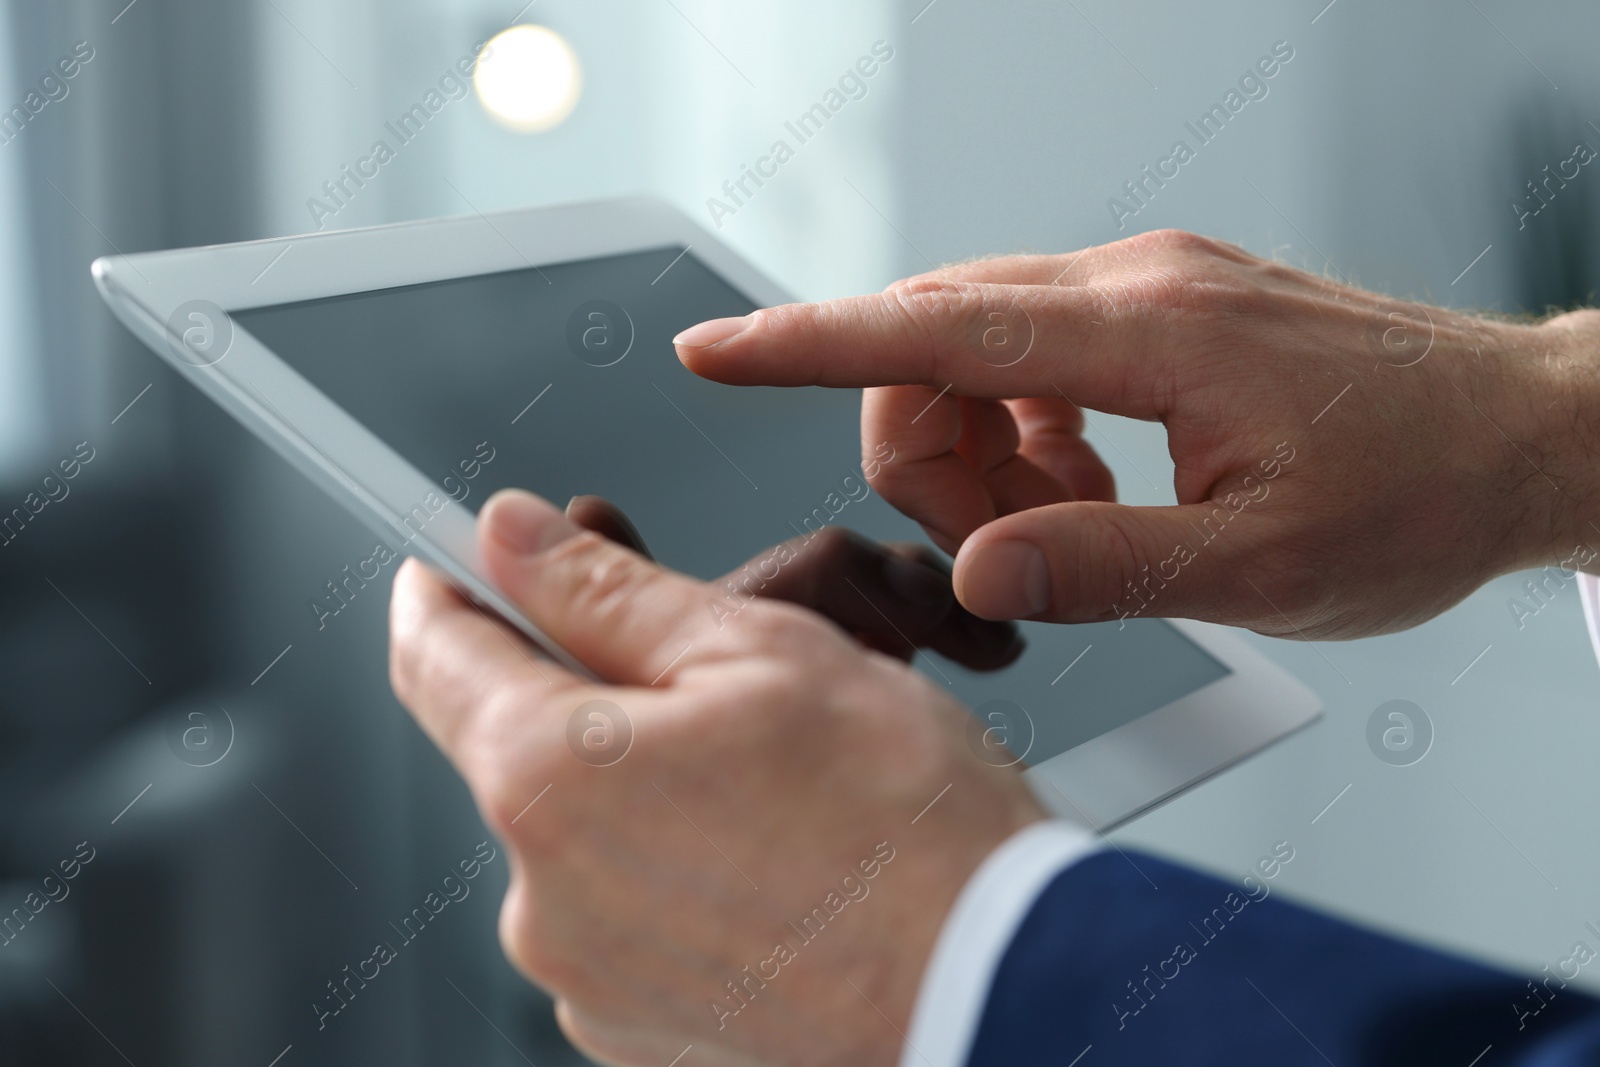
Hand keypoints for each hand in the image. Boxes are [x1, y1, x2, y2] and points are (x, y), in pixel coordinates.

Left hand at [389, 489, 1045, 1065]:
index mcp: (550, 779)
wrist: (1000, 992)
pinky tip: (771, 860)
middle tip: (704, 671)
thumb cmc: (907, 830)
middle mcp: (541, 897)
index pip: (434, 653)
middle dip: (589, 691)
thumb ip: (608, 590)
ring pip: (582, 832)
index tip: (453, 560)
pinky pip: (625, 915)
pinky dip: (675, 873)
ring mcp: (588, 977)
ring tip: (772, 787)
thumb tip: (517, 537)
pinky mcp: (639, 1030)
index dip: (442, 587)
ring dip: (641, 787)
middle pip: (518, 745)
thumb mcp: (758, 652)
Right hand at [676, 230, 1599, 638]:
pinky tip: (1089, 484)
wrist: (1520, 436)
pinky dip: (1023, 430)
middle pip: (936, 338)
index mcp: (1152, 332)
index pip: (939, 323)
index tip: (714, 351)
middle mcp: (1137, 285)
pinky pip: (1032, 356)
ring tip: (1064, 522)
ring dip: (976, 447)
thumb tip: (978, 573)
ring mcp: (1149, 290)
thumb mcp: (1265, 567)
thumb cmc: (1418, 494)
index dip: (810, 342)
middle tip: (997, 545)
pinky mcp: (1161, 313)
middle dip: (920, 447)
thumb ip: (1105, 567)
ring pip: (975, 348)